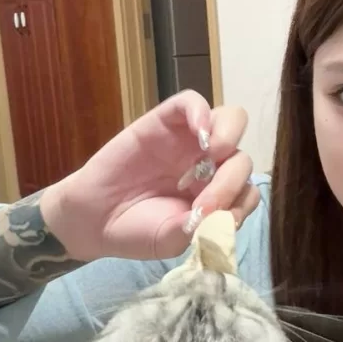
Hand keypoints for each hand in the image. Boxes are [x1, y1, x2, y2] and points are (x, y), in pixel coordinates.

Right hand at [39, 91, 258, 261]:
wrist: (94, 219)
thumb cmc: (136, 231)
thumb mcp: (173, 240)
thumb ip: (202, 229)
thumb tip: (225, 214)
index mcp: (217, 195)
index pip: (248, 191)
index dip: (238, 202)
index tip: (213, 219)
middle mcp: (209, 167)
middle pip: (243, 158)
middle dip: (231, 180)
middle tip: (204, 199)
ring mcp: (189, 142)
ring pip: (230, 120)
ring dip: (228, 137)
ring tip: (211, 156)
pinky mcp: (165, 121)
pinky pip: (192, 102)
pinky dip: (201, 111)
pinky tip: (199, 134)